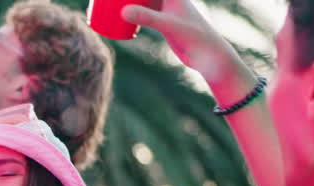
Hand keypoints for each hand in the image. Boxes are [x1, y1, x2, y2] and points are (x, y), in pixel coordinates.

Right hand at [122, 0, 238, 83]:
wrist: (208, 53)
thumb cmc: (192, 36)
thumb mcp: (167, 25)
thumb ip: (147, 18)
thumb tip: (122, 12)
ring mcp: (165, 8)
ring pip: (142, 0)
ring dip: (126, 1)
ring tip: (105, 5)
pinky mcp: (163, 21)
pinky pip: (144, 12)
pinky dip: (132, 11)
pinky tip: (119, 14)